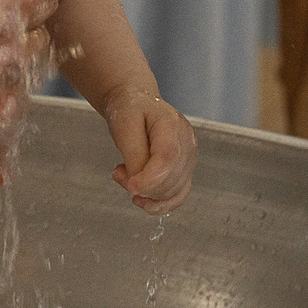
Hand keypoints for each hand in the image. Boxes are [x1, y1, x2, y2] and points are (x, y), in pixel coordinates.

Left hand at [102, 91, 194, 216]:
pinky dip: (159, 205)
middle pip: (171, 178)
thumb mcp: (124, 124)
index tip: (130, 187)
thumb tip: (138, 183)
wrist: (137, 103)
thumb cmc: (130, 110)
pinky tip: (142, 200)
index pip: (167, 158)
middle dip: (142, 185)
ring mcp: (189, 159)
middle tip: (118, 173)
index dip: (150, 178)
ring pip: (174, 191)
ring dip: (146, 193)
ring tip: (125, 175)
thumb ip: (133, 154)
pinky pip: (177, 197)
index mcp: (172, 124)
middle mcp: (187, 143)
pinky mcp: (185, 172)